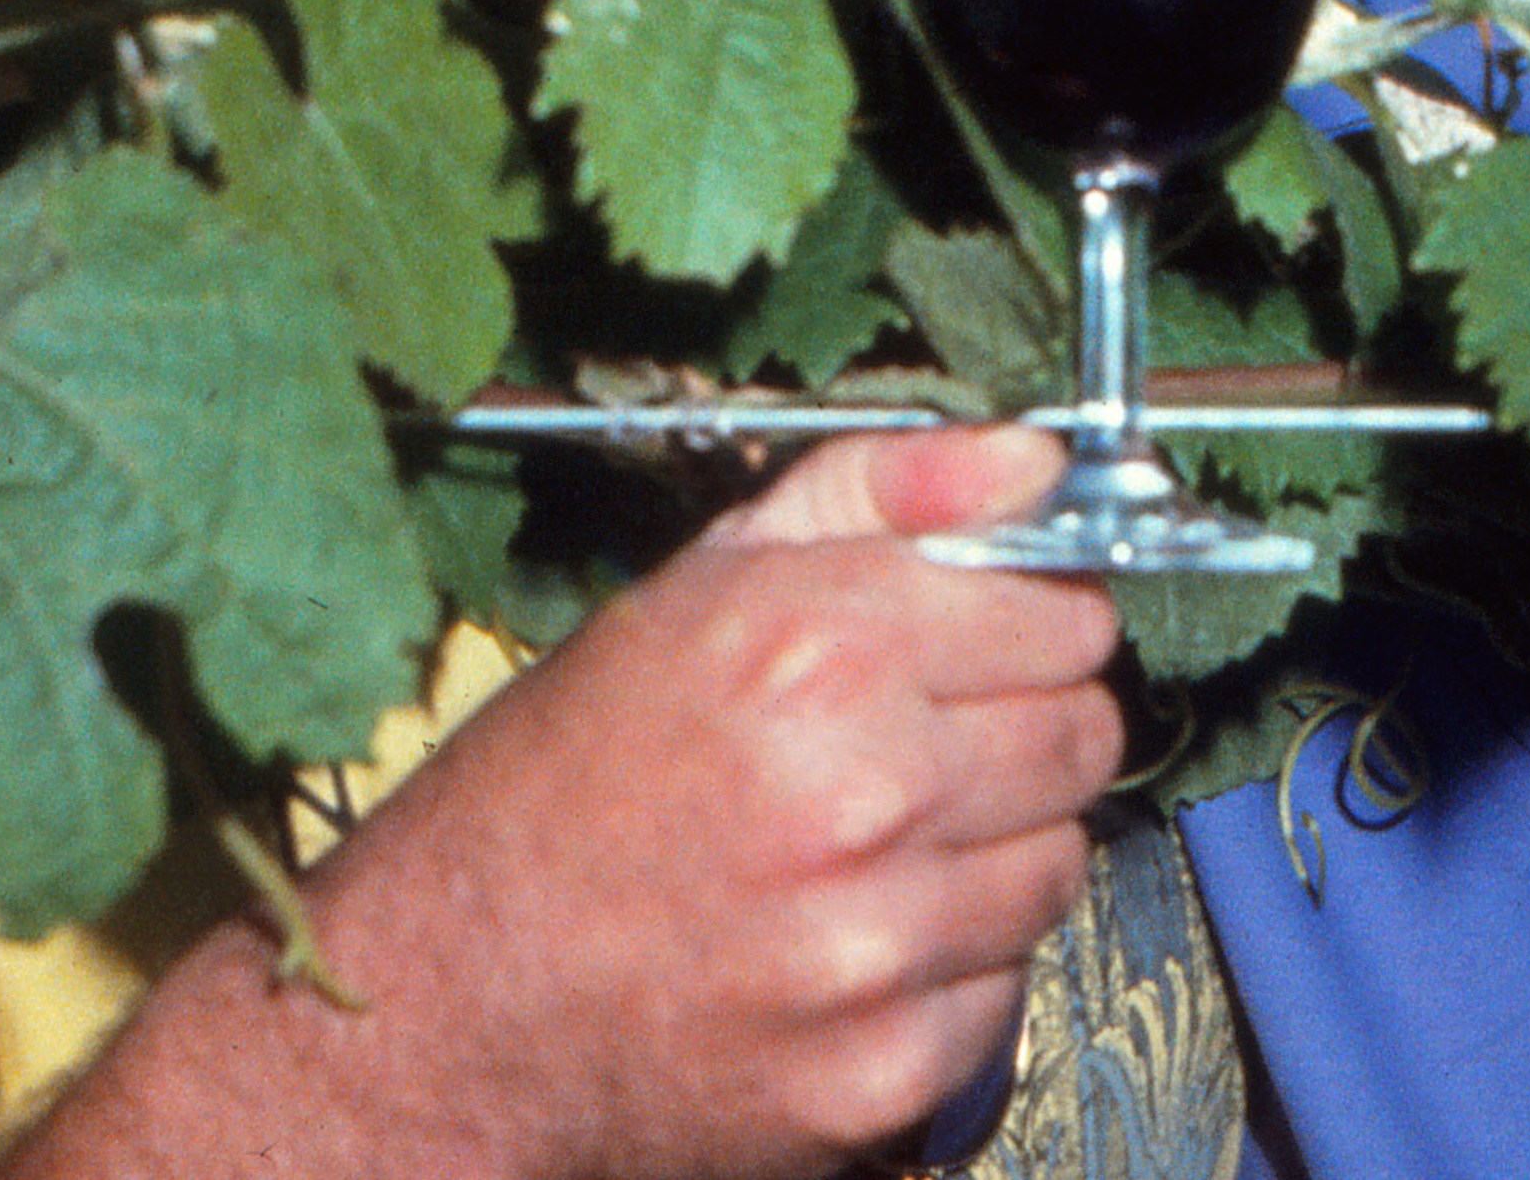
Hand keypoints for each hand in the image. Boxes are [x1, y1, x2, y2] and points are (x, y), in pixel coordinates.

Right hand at [8, 426, 1122, 1179]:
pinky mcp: (881, 1069)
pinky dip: (947, 969)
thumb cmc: (561, 787)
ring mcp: (876, 944)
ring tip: (869, 848)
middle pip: (1082, 738)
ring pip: (1057, 865)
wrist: (447, 1003)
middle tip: (920, 749)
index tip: (983, 645)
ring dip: (992, 853)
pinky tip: (848, 940)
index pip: (1065, 614)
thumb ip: (883, 494)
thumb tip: (1036, 460)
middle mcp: (860, 793)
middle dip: (1022, 732)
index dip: (1027, 624)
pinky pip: (1003, 990)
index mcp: (819, 648)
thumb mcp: (699, 585)